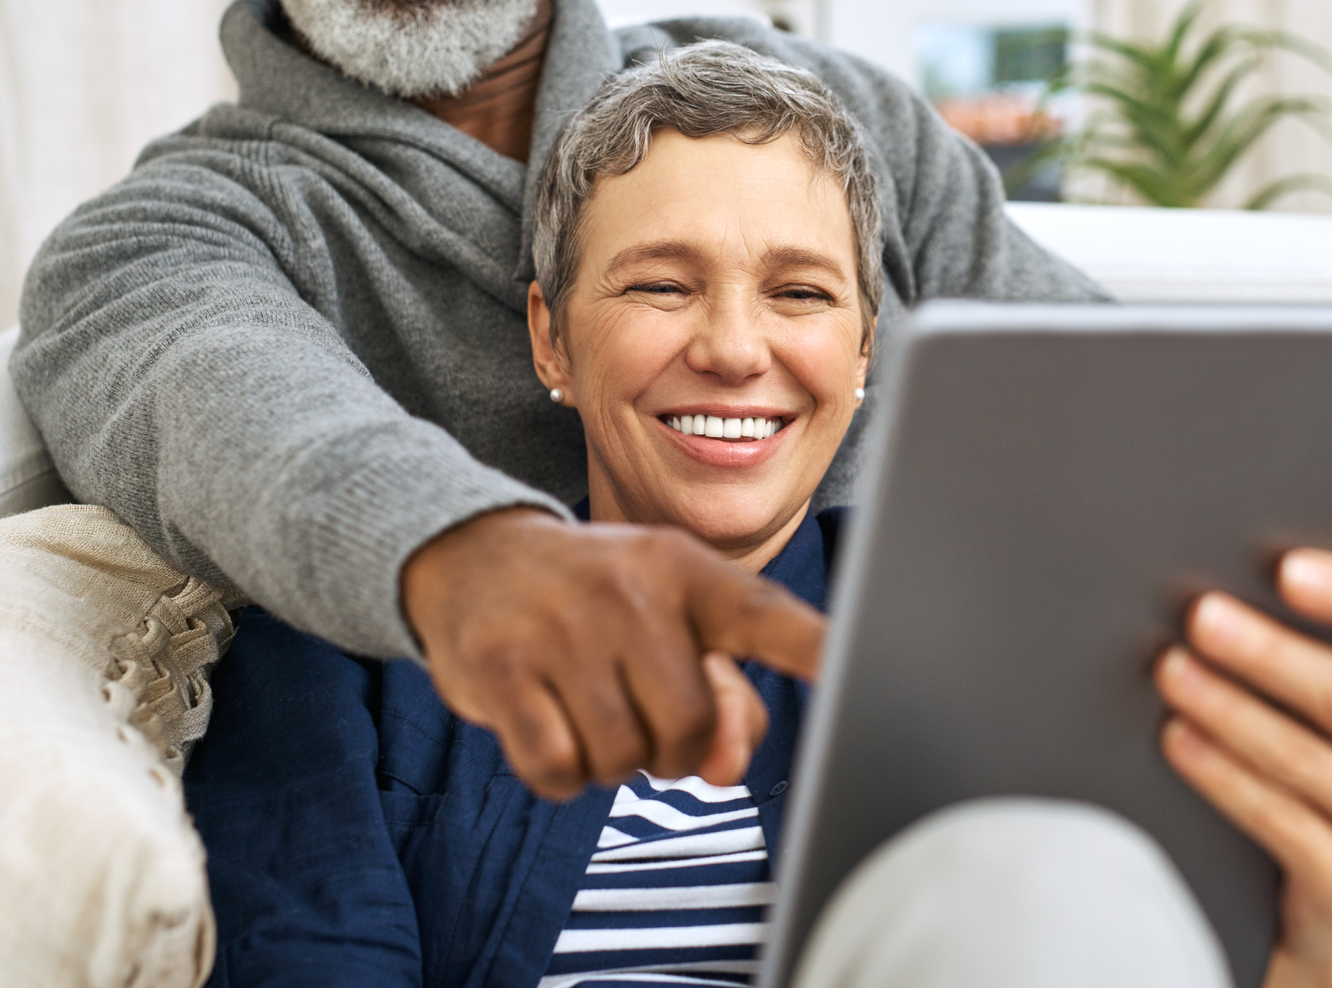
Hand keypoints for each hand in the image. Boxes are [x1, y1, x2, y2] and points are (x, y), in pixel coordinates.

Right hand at [400, 507, 826, 798]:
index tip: (856, 672)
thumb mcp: (668, 620)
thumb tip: (723, 767)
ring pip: (625, 760)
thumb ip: (723, 696)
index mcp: (688, 572)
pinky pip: (559, 771)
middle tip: (640, 714)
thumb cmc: (596, 601)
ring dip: (613, 762)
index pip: (765, 616)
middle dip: (672, 750)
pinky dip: (562, 773)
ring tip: (592, 708)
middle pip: (691, 727)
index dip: (816, 650)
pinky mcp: (503, 670)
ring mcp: (562, 628)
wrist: (475, 558)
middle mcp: (630, 591)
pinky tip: (551, 726)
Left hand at [1152, 550, 1331, 987]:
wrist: (1322, 877)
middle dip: (1266, 652)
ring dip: (1231, 710)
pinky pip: (1280, 823)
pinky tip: (1177, 740)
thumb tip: (1220, 583)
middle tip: (1199, 616)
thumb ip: (1300, 635)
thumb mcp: (1323, 693)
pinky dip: (1222, 776)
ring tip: (1171, 673)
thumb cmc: (1313, 748)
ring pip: (1306, 759)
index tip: (1286, 569)